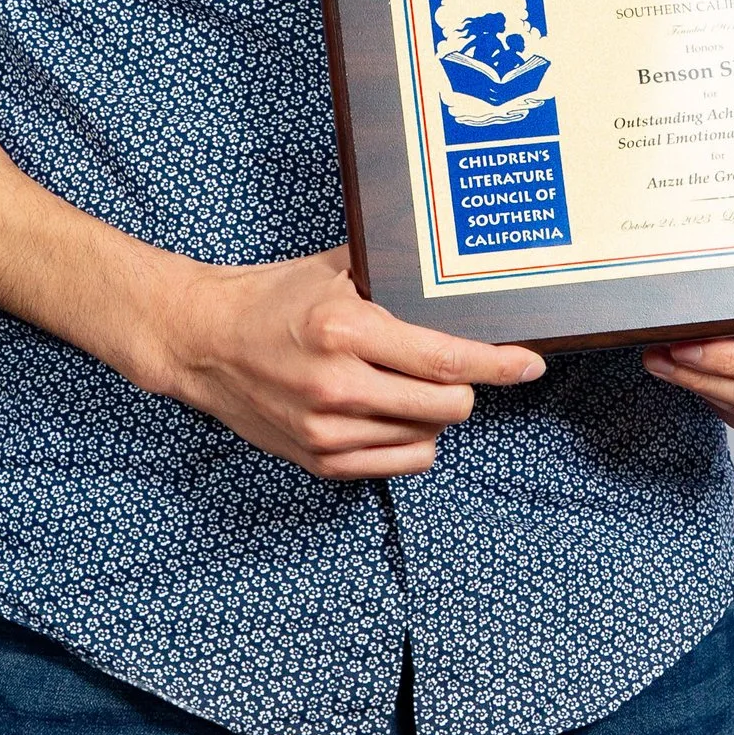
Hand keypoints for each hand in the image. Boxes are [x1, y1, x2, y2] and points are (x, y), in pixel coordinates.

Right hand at [153, 246, 545, 479]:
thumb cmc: (274, 298)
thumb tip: (458, 273)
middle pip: (446, 407)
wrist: (203, 340)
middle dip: (468, 389)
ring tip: (414, 388)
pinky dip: (412, 443)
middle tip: (461, 370)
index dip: (497, 363)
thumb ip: (395, 274)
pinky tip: (400, 417)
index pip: (444, 358)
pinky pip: (397, 465)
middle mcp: (337, 384)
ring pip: (426, 439)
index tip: (531, 363)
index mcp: (346, 329)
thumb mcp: (336, 269)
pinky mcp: (316, 459)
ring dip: (436, 416)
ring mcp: (325, 429)